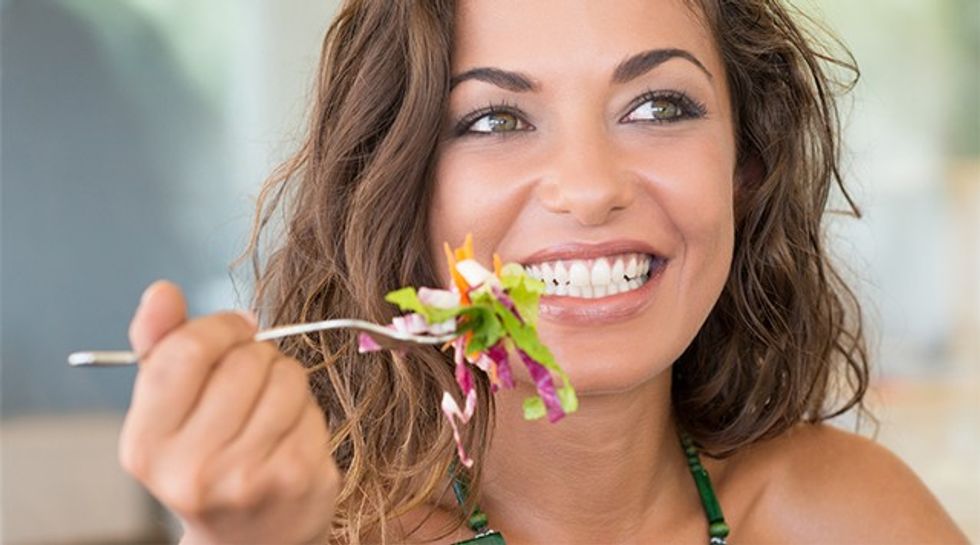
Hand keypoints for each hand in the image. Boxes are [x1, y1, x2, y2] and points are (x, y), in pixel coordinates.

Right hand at [119, 280, 340, 543]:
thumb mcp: (166, 412)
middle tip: (251, 381)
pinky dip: (306, 411)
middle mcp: (194, 469)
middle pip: (246, 360)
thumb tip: (162, 292)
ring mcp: (251, 477)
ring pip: (288, 377)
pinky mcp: (300, 478)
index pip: (187, 351)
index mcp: (147, 446)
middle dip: (256, 355)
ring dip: (284, 381)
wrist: (247, 542)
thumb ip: (159, 348)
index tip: (234, 330)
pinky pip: (314, 407)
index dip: (220, 326)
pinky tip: (289, 435)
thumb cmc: (204, 460)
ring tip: (269, 410)